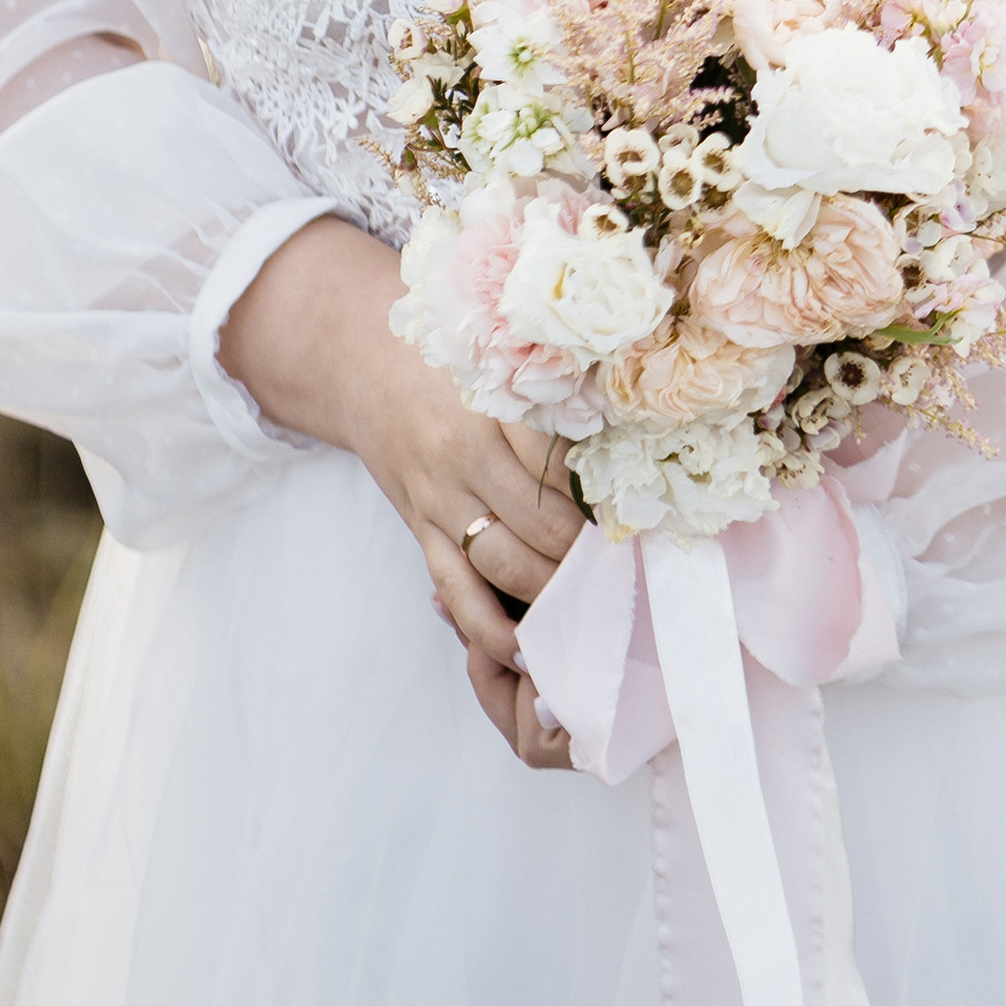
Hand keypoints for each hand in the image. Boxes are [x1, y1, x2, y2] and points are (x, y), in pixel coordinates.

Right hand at [220, 216, 585, 769]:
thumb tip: (626, 437)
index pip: (561, 466)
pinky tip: (527, 648)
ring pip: (503, 563)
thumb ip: (554, 395)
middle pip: (540, 523)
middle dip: (586, 554)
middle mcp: (460, 455)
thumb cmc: (448, 357)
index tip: (643, 518)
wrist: (362, 361)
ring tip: (593, 603)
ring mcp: (437, 499)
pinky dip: (491, 629)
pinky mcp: (421, 531)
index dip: (604, 498)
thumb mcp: (499, 361)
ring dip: (551, 590)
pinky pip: (457, 592)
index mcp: (490, 405)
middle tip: (631, 570)